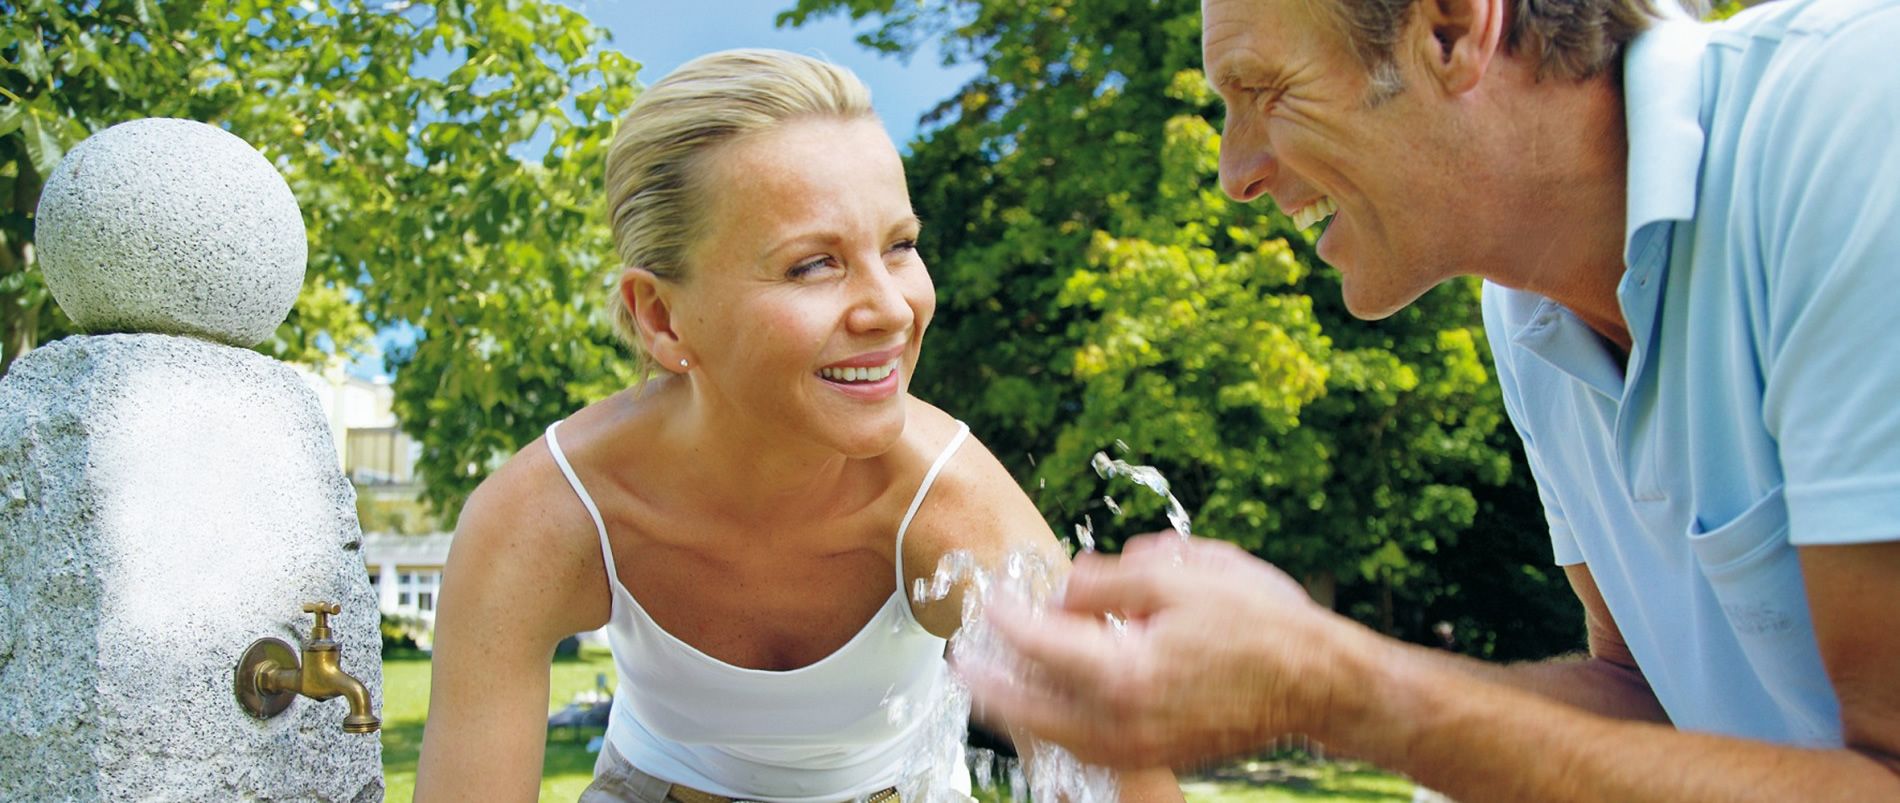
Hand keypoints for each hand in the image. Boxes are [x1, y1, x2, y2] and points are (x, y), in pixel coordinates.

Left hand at [958, 534, 1364, 768]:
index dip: (1005, 615)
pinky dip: (1054, 726)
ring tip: (986, 684)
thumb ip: (1106, 578)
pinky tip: (1045, 705)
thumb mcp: (1178, 572)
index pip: (1036, 642)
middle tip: (958, 658)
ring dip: (1015, 709)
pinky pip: (1083, 746)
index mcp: (1122, 670)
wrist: (1317, 681)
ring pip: (1050, 736)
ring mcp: (1136, 747)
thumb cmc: (1258, 621)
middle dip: (987, 681)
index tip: (987, 598)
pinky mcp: (1153, 756)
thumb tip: (1063, 587)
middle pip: (1025, 707)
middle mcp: (1120, 720)